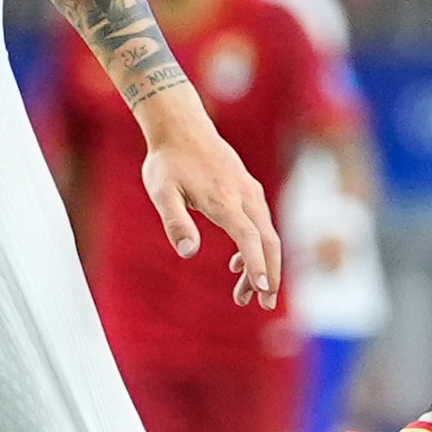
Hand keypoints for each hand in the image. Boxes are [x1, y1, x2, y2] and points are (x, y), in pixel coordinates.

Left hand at [138, 94, 280, 308]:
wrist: (181, 127)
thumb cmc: (167, 161)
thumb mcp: (161, 192)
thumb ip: (175, 221)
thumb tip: (189, 252)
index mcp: (225, 200)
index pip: (250, 239)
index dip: (258, 266)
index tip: (263, 291)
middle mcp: (245, 196)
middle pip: (268, 241)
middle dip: (269, 275)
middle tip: (263, 305)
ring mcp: (249, 192)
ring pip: (266, 234)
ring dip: (260, 265)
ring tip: (243, 295)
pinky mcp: (247, 189)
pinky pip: (259, 224)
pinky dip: (255, 247)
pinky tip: (236, 263)